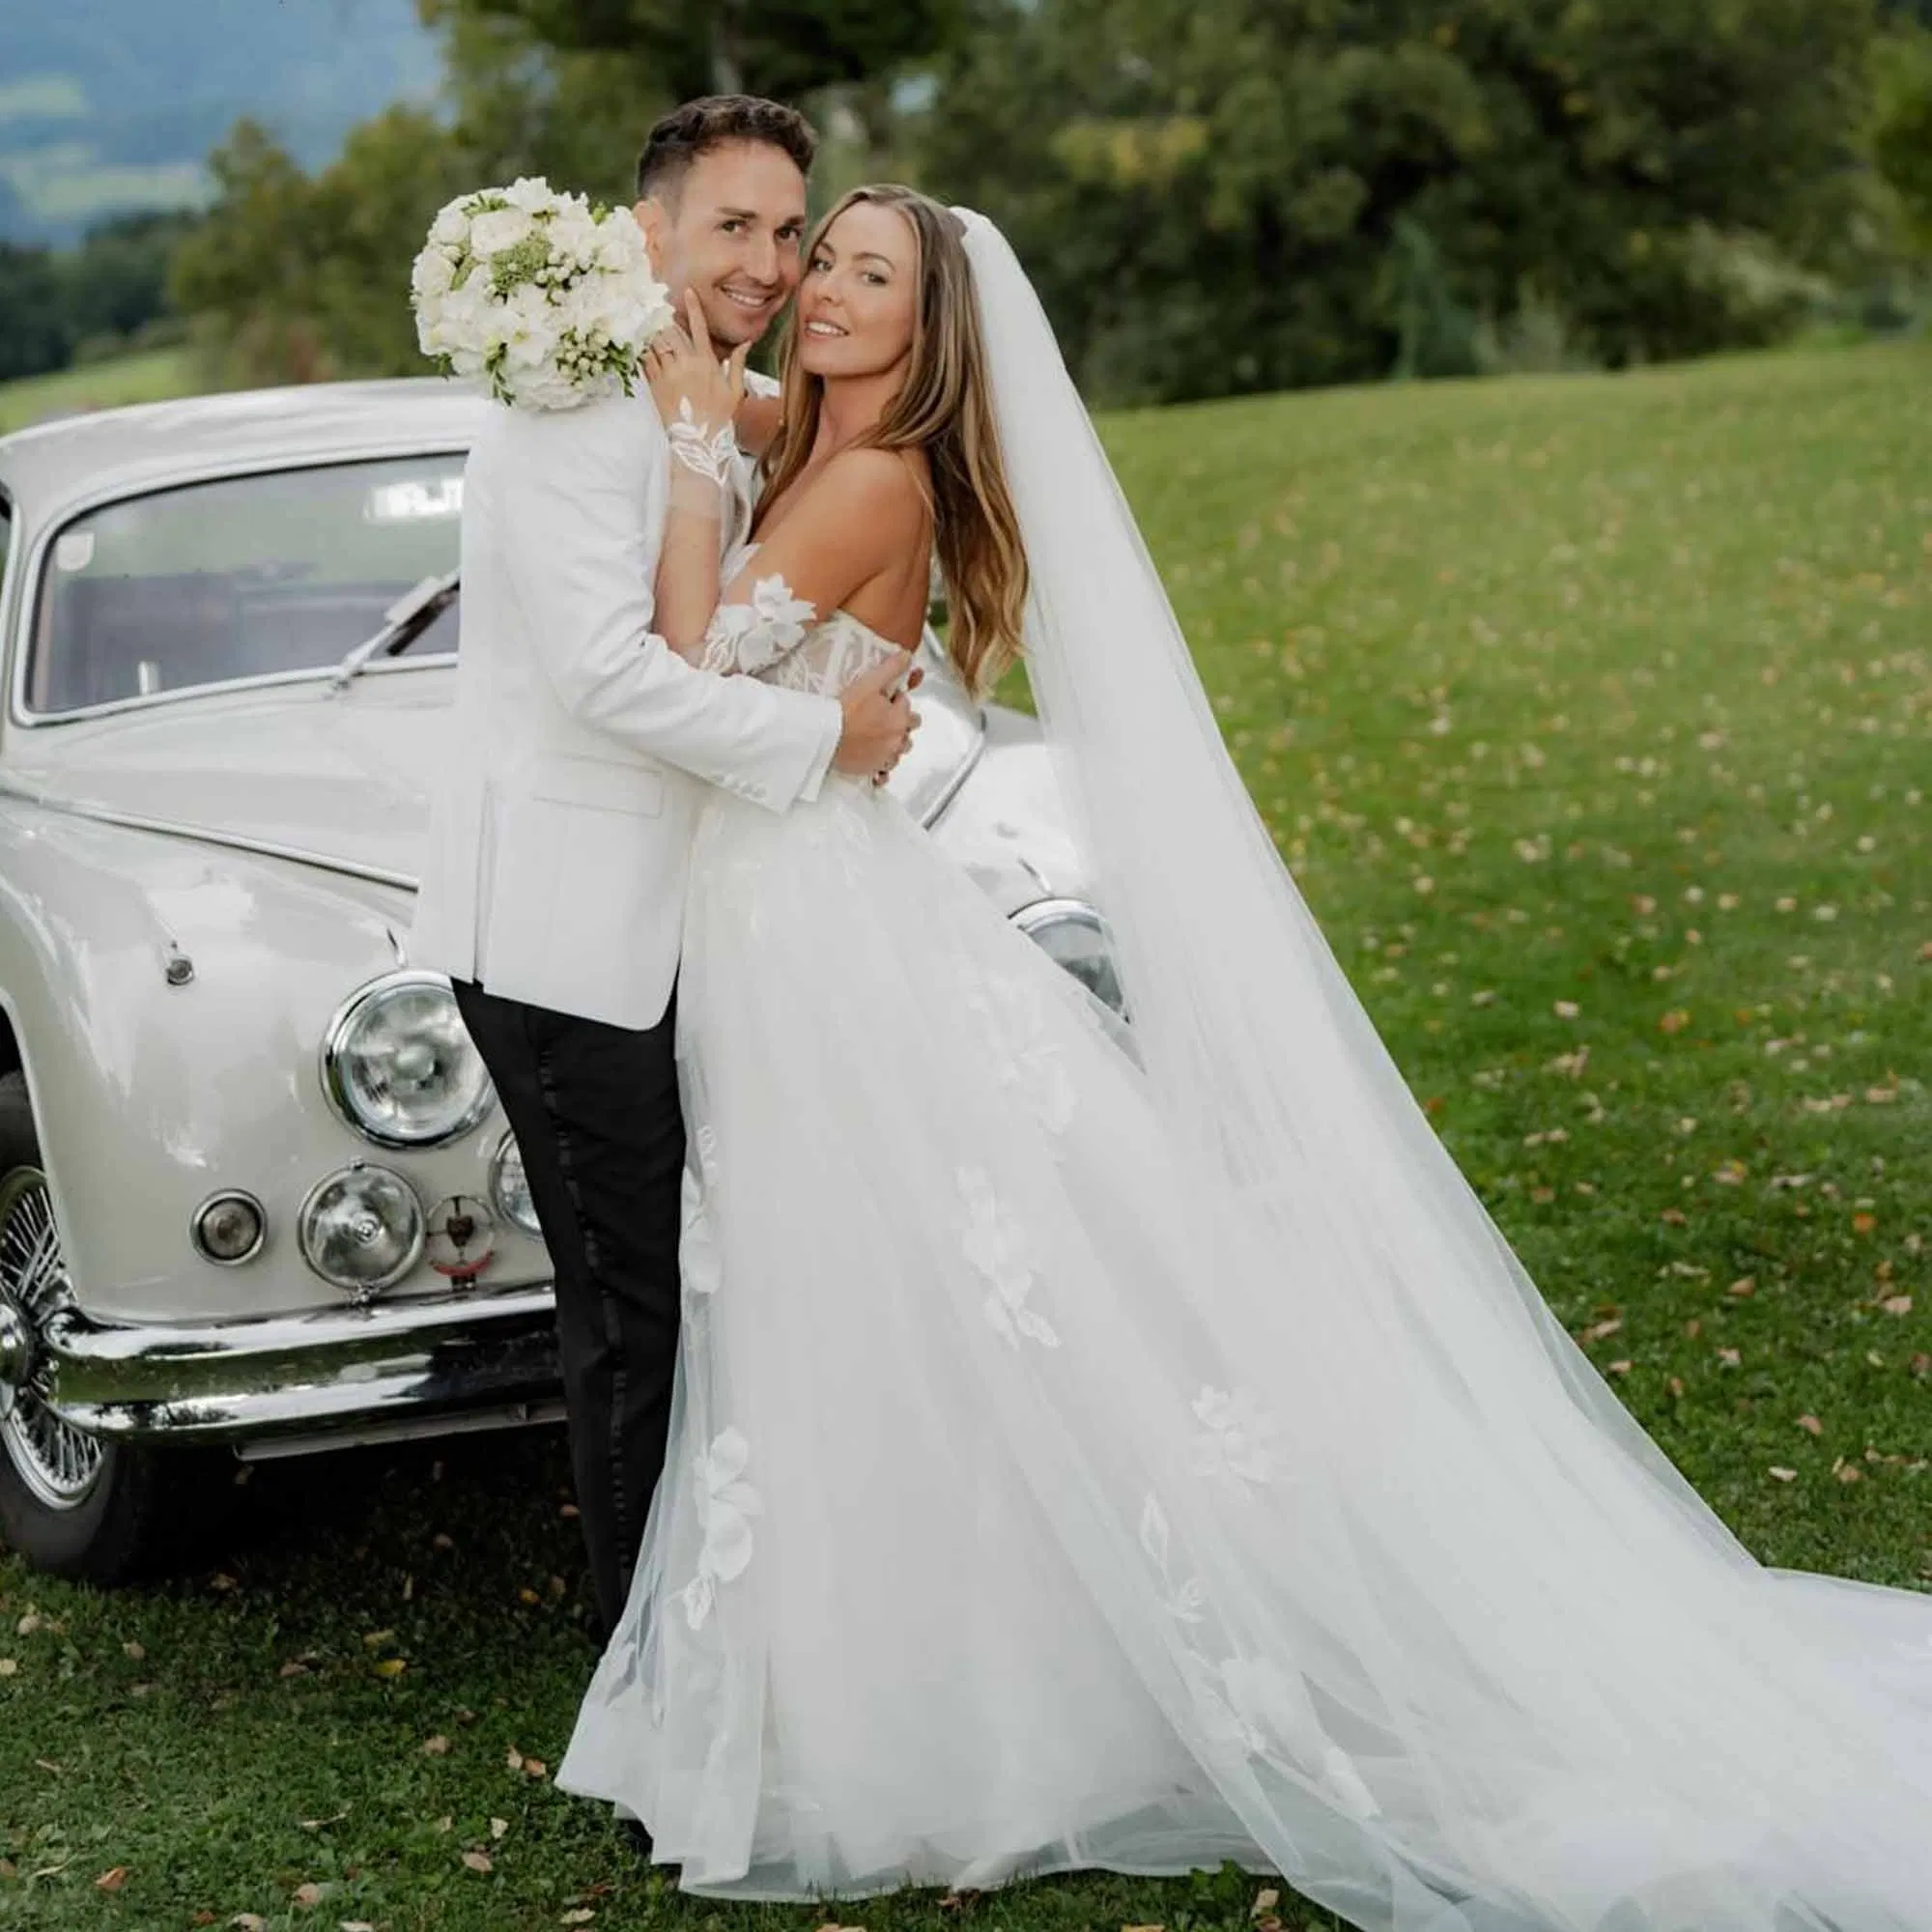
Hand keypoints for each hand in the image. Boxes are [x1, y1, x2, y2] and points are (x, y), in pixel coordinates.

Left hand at [642, 291, 746, 435]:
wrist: (699, 442)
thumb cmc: (719, 417)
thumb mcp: (735, 390)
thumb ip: (738, 364)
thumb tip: (746, 343)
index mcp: (707, 362)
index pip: (699, 327)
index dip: (693, 307)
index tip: (687, 291)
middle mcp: (686, 364)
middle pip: (672, 330)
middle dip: (666, 316)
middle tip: (659, 304)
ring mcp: (669, 373)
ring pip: (657, 341)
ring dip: (652, 330)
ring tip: (648, 320)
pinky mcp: (655, 385)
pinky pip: (645, 360)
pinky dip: (642, 348)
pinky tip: (641, 341)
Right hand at [833, 654, 923, 784]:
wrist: (825, 736)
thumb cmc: (845, 709)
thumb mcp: (869, 682)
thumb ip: (891, 668)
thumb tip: (908, 656)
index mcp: (900, 718)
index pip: (907, 704)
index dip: (895, 700)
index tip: (881, 699)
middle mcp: (898, 740)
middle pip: (908, 729)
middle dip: (899, 722)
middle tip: (880, 717)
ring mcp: (886, 757)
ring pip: (899, 751)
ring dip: (892, 744)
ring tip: (875, 736)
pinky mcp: (873, 771)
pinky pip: (885, 773)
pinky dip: (882, 768)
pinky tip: (874, 760)